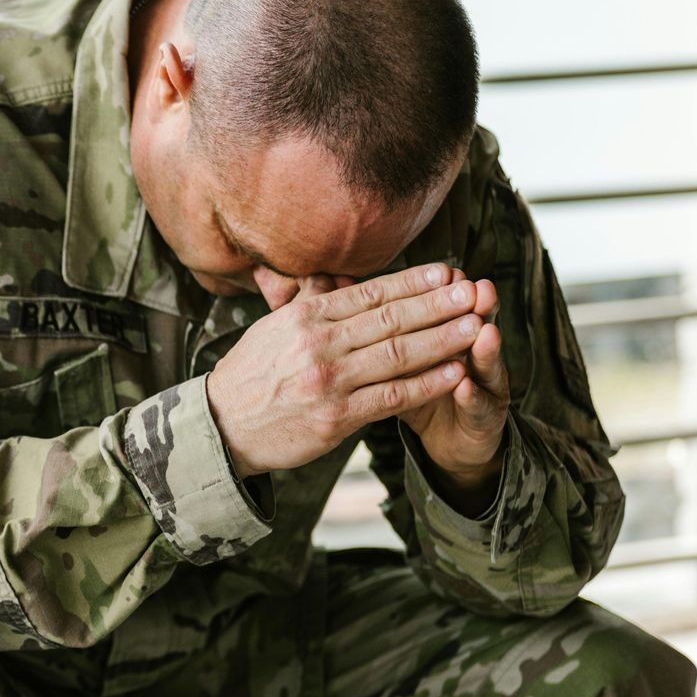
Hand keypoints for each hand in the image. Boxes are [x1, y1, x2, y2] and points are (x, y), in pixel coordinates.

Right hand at [206, 263, 485, 476]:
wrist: (221, 427)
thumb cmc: (250, 376)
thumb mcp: (272, 328)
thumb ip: (310, 305)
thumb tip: (335, 277)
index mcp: (305, 317)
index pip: (369, 293)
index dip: (412, 281)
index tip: (446, 270)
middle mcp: (318, 344)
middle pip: (391, 319)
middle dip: (437, 304)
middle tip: (474, 290)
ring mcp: (329, 381)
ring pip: (398, 354)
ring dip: (442, 339)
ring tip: (476, 325)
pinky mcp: (336, 417)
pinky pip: (392, 396)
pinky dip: (427, 384)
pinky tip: (455, 372)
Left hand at [398, 271, 509, 512]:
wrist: (454, 440)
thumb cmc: (412, 393)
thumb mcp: (395, 362)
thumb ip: (381, 329)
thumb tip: (341, 289)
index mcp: (451, 336)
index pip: (444, 312)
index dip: (442, 296)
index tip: (442, 272)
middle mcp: (474, 355)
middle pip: (472, 327)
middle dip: (468, 310)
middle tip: (474, 288)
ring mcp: (487, 386)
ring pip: (484, 363)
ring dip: (483, 348)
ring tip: (484, 330)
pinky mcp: (489, 416)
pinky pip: (480, 405)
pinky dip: (472, 396)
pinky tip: (465, 385)